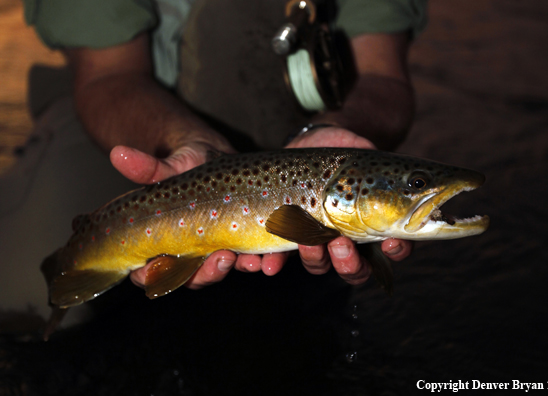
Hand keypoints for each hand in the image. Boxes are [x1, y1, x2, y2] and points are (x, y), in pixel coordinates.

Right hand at [112, 142, 296, 289]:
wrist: (222, 155)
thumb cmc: (189, 162)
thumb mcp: (171, 165)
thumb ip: (148, 168)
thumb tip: (118, 153)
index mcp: (165, 240)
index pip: (150, 270)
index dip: (152, 276)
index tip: (159, 268)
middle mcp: (191, 250)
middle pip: (192, 277)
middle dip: (206, 274)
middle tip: (219, 260)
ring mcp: (219, 247)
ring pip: (223, 270)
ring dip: (236, 269)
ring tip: (248, 260)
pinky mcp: (246, 240)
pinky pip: (253, 257)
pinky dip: (262, 262)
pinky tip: (269, 260)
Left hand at [283, 126, 412, 284]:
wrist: (306, 145)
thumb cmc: (342, 148)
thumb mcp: (359, 150)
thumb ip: (373, 157)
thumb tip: (371, 152)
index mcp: (375, 222)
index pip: (393, 247)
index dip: (396, 250)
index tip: (390, 242)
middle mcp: (348, 238)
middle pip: (355, 268)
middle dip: (349, 263)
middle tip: (342, 244)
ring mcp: (317, 239)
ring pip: (319, 264)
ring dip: (315, 259)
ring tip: (308, 242)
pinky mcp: (286, 234)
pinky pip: (279, 258)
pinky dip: (273, 263)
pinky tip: (266, 263)